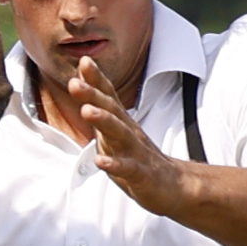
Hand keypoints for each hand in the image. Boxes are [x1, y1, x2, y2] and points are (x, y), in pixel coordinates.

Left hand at [59, 58, 186, 211]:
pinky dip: (114, 164)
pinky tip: (100, 161)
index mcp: (121, 123)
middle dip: (93, 95)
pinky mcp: (141, 174)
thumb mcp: (115, 130)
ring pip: (120, 134)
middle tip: (74, 82)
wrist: (172, 185)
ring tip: (86, 111)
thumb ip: (99, 109)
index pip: (108, 97)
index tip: (84, 60)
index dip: (96, 80)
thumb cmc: (137, 156)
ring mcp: (136, 153)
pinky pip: (127, 168)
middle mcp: (129, 133)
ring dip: (103, 121)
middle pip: (111, 110)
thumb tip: (80, 82)